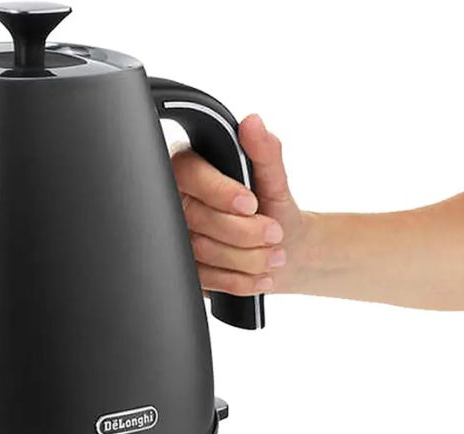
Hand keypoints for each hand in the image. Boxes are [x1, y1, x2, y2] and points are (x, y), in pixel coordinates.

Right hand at [171, 114, 311, 296]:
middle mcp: (179, 201)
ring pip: (200, 251)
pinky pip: (202, 278)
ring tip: (274, 257)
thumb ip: (265, 152)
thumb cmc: (275, 210)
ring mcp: (178, 237)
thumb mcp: (275, 180)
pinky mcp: (185, 268)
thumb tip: (254, 123)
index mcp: (194, 169)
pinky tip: (258, 275)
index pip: (189, 175)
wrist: (286, 251)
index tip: (251, 204)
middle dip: (243, 232)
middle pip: (195, 218)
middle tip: (275, 234)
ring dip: (245, 258)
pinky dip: (237, 280)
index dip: (219, 192)